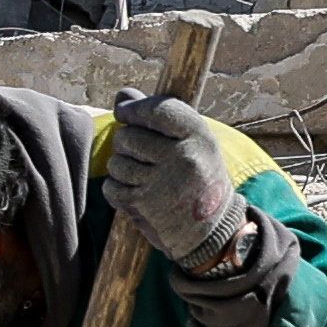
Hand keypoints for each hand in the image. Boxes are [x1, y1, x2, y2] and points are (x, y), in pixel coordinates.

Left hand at [102, 92, 257, 273]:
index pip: (158, 109)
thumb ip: (159, 116)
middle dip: (127, 145)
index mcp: (200, 136)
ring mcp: (164, 182)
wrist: (214, 231)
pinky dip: (118, 191)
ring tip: (146, 178)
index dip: (134, 108)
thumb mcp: (192, 143)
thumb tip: (122, 95)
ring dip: (123, 170)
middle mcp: (184, 157)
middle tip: (145, 157)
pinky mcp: (146, 205)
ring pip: (116, 162)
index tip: (125, 111)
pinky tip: (139, 194)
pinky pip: (112, 187)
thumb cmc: (199, 178)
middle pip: (128, 136)